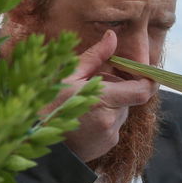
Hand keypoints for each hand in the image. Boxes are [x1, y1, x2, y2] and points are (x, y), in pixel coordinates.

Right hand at [49, 30, 156, 163]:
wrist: (33, 141)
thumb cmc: (47, 105)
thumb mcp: (68, 75)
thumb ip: (95, 57)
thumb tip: (112, 37)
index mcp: (103, 99)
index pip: (143, 91)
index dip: (148, 80)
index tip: (143, 72)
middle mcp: (111, 120)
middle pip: (129, 99)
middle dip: (117, 90)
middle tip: (93, 85)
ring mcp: (110, 135)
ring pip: (121, 113)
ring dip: (110, 105)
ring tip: (83, 104)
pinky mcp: (107, 145)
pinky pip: (114, 127)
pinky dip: (104, 119)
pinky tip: (83, 119)